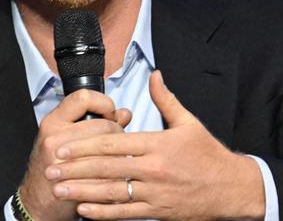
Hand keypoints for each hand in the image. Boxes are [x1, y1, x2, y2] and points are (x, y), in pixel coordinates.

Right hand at [19, 89, 131, 220]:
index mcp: (53, 121)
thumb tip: (124, 113)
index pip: (84, 98)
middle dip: (118, 132)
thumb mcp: (65, 136)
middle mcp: (55, 138)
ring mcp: (64, 161)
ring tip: (116, 157)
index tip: (109, 114)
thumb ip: (94, 121)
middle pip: (104, 125)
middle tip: (116, 141)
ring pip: (111, 149)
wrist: (36, 200)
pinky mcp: (75, 183)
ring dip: (121, 154)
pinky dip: (117, 174)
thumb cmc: (52, 165)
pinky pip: (109, 173)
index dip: (104, 103)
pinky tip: (114, 174)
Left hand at [47, 71, 264, 220]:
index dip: (84, 146)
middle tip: (50, 168)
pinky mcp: (159, 213)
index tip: (62, 146)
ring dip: (83, 191)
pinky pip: (126, 214)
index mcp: (157, 145)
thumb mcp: (189, 122)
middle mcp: (153, 170)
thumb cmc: (209, 155)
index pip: (113, 144)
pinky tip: (84, 210)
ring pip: (112, 193)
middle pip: (107, 169)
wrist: (232, 188)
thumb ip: (166, 99)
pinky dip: (104, 213)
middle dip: (75, 169)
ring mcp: (155, 194)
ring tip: (59, 189)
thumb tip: (154, 75)